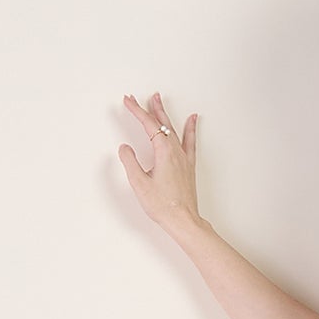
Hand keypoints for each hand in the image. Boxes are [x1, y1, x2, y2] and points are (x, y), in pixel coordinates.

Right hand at [118, 91, 200, 234]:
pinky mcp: (188, 166)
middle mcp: (175, 151)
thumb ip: (130, 162)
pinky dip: (190, 128)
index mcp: (163, 151)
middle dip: (149, 108)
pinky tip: (193, 118)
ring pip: (173, 129)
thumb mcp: (139, 183)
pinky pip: (189, 141)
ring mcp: (183, 158)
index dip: (137, 110)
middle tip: (140, 97)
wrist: (183, 220)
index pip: (148, 124)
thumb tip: (125, 148)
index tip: (128, 100)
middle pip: (161, 123)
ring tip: (158, 100)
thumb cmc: (163, 205)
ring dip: (164, 114)